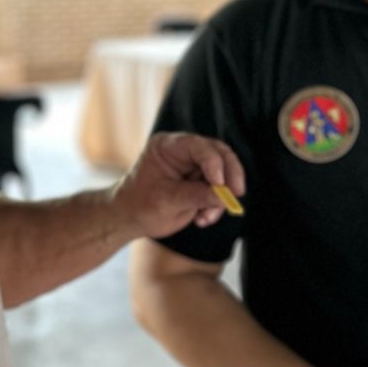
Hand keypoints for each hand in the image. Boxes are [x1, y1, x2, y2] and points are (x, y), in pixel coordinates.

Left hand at [113, 132, 245, 237]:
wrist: (130, 218)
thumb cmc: (140, 205)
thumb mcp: (167, 202)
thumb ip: (196, 196)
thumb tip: (225, 197)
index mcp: (168, 146)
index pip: (198, 146)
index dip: (214, 163)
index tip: (220, 184)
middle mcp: (184, 151)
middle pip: (218, 154)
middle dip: (229, 175)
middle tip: (237, 194)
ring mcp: (194, 166)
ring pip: (224, 174)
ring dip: (221, 197)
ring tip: (205, 218)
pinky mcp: (201, 182)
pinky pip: (219, 190)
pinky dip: (215, 206)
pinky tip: (201, 219)